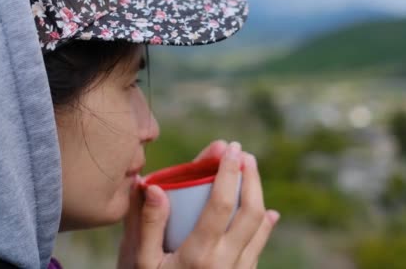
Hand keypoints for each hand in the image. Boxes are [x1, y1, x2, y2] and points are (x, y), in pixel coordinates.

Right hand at [118, 140, 279, 268]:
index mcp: (197, 257)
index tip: (229, 148)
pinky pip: (259, 250)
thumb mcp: (137, 263)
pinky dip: (265, 227)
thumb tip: (153, 185)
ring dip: (258, 196)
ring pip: (259, 230)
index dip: (227, 172)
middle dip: (250, 178)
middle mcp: (225, 265)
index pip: (220, 205)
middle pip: (250, 213)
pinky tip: (268, 215)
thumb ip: (145, 224)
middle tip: (243, 154)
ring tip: (250, 172)